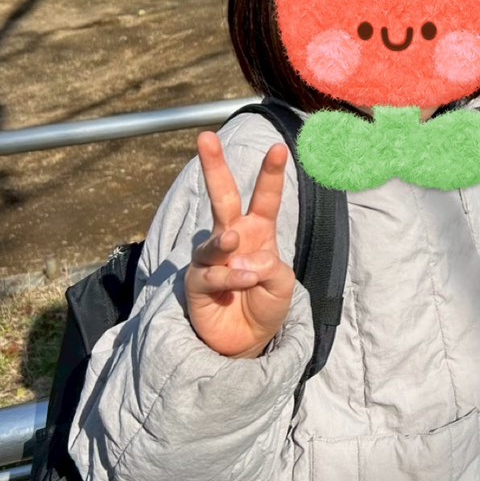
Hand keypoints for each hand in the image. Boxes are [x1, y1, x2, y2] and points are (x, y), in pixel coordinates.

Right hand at [183, 132, 295, 357]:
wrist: (247, 342)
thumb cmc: (265, 304)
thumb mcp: (282, 285)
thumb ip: (272, 268)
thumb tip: (247, 258)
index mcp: (258, 231)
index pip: (265, 198)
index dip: (271, 174)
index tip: (279, 148)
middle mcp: (232, 238)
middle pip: (222, 197)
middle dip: (214, 167)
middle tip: (205, 138)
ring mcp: (212, 259)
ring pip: (214, 240)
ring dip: (225, 240)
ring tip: (234, 240)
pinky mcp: (197, 283)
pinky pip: (211, 274)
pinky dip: (231, 277)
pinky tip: (246, 280)